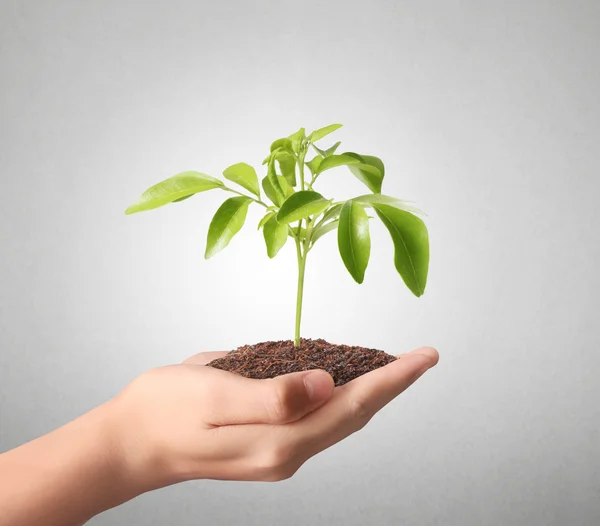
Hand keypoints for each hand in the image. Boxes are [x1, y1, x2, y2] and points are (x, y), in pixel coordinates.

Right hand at [112, 346, 438, 490]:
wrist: (133, 442)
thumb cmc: (167, 410)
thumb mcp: (217, 393)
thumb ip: (275, 395)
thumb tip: (329, 384)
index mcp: (280, 442)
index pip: (354, 406)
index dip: (393, 380)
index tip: (424, 357)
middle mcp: (287, 453)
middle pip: (354, 416)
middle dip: (390, 385)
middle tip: (419, 358)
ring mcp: (278, 453)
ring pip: (338, 419)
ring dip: (368, 392)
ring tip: (392, 367)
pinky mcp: (267, 445)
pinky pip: (316, 420)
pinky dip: (338, 397)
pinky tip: (343, 381)